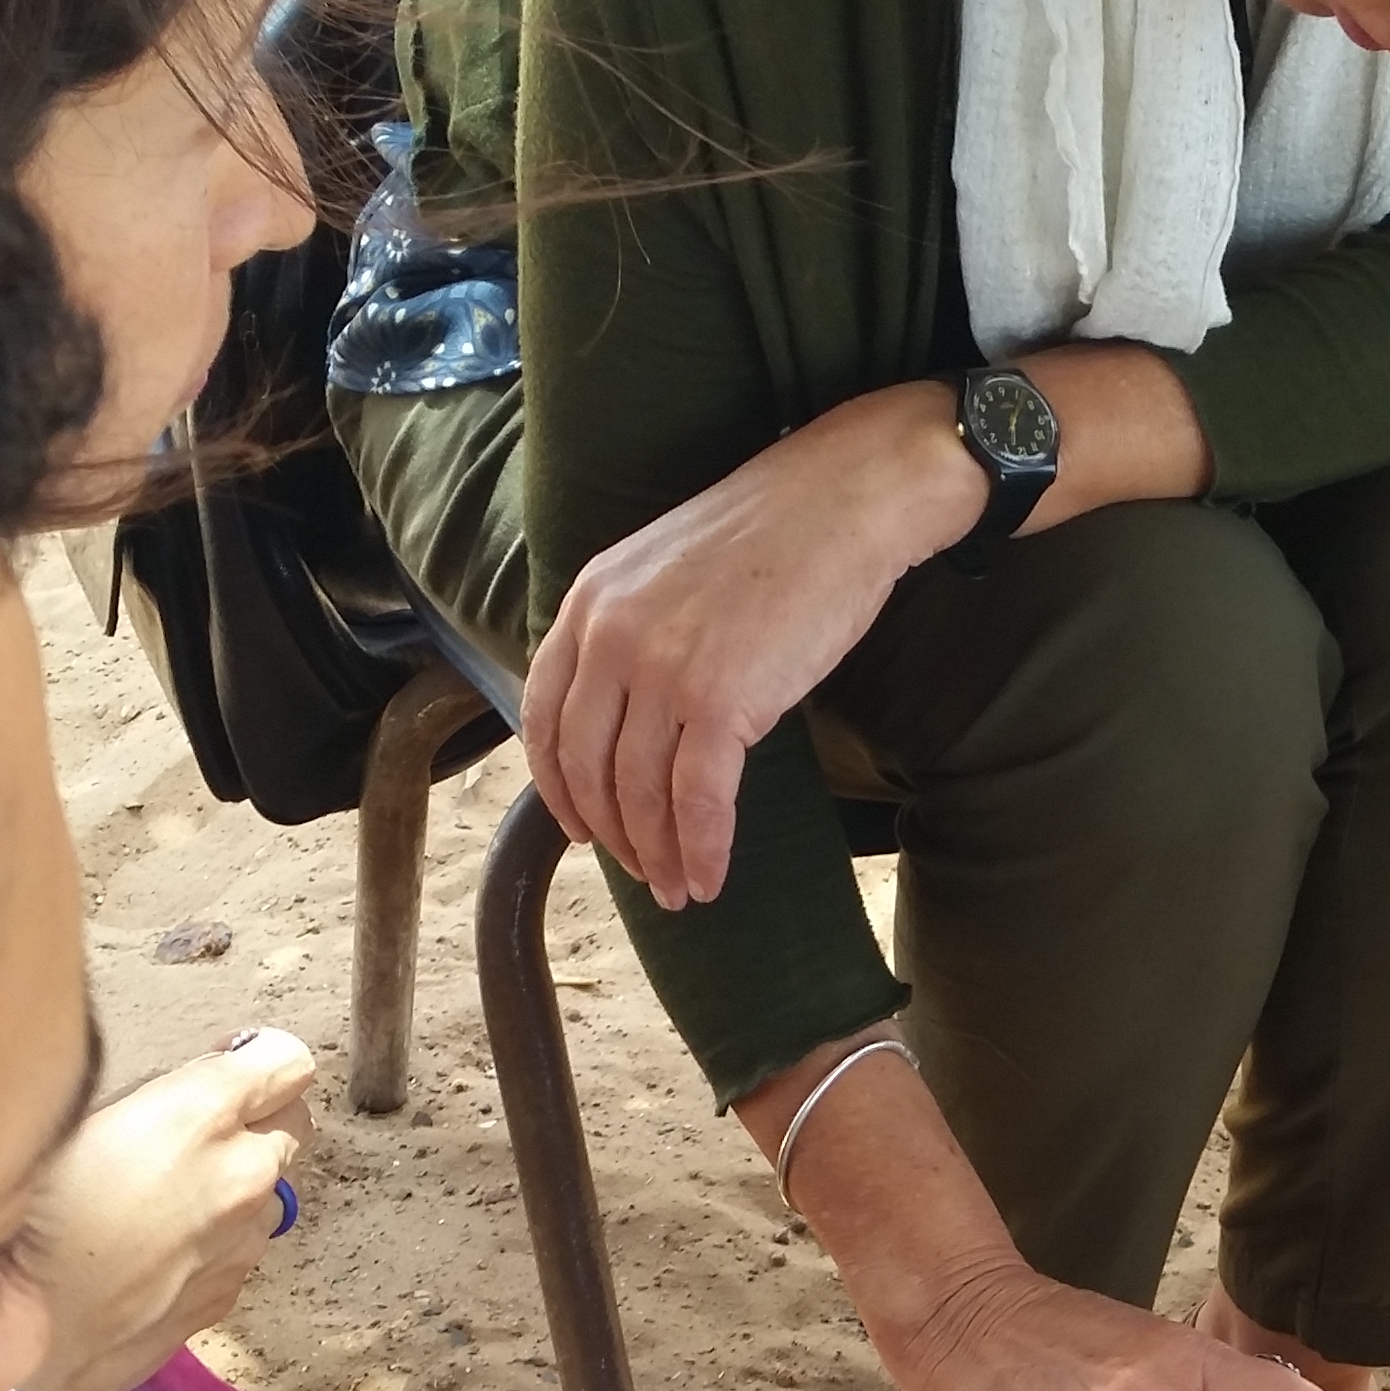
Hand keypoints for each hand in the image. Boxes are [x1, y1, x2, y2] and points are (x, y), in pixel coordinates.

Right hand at [22, 1027, 315, 1390]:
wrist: (17, 1344)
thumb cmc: (17, 1220)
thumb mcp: (65, 1119)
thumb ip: (148, 1098)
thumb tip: (180, 1090)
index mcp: (201, 1115)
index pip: (286, 1060)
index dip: (254, 1057)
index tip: (219, 1064)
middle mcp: (243, 1175)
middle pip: (295, 1122)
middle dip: (258, 1115)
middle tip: (193, 1127)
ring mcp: (244, 1242)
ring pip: (271, 1190)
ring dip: (236, 1181)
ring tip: (162, 1197)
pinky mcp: (230, 1293)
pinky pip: (242, 1246)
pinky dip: (215, 1237)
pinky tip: (153, 1251)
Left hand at [526, 386, 976, 904]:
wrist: (846, 501)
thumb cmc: (777, 536)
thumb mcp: (669, 571)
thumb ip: (635, 632)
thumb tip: (636, 716)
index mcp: (590, 602)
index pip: (543, 716)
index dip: (557, 786)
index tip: (580, 829)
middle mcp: (611, 636)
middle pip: (588, 766)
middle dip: (612, 834)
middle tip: (642, 872)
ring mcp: (662, 669)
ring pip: (639, 793)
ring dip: (658, 855)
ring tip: (680, 889)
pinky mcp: (721, 700)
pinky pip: (698, 800)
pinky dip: (703, 850)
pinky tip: (712, 879)